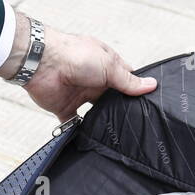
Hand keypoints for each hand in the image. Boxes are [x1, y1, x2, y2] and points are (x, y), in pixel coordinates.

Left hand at [0, 13, 156, 120]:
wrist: (42, 63)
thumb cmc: (76, 56)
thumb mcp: (109, 66)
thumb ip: (128, 81)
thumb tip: (151, 85)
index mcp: (106, 66)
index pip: (125, 79)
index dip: (135, 90)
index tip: (147, 105)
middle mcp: (93, 81)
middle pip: (111, 99)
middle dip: (119, 109)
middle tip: (133, 124)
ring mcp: (79, 95)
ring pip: (95, 112)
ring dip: (102, 120)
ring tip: (116, 134)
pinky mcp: (64, 108)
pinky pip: (73, 123)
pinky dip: (79, 131)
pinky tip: (90, 138)